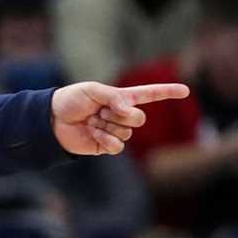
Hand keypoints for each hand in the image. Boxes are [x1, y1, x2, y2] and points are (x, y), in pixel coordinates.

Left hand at [51, 81, 189, 155]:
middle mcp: (122, 115)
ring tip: (91, 120)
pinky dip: (104, 139)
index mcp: (122, 98)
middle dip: (120, 115)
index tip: (186, 90)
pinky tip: (92, 133)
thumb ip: (116, 98)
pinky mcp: (106, 146)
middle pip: (139, 119)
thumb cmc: (71, 100)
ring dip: (106, 126)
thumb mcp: (94, 91)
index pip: (150, 94)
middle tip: (100, 111)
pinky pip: (117, 146)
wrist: (52, 119)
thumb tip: (130, 112)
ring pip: (126, 133)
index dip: (168, 92)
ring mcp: (116, 131)